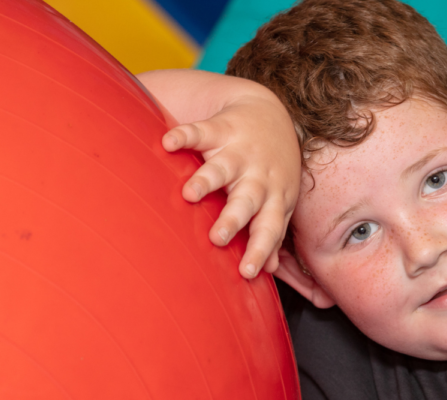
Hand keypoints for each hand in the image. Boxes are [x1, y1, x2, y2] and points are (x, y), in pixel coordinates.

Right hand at [154, 77, 299, 278]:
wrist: (268, 113)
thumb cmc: (271, 167)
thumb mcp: (278, 199)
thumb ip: (271, 231)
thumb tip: (269, 268)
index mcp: (273, 197)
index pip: (268, 228)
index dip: (260, 250)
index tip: (247, 273)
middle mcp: (257, 176)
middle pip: (247, 200)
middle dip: (233, 219)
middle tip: (218, 238)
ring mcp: (238, 151)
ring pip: (222, 167)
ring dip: (206, 180)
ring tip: (189, 194)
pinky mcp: (219, 129)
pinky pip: (199, 132)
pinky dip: (183, 136)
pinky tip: (168, 143)